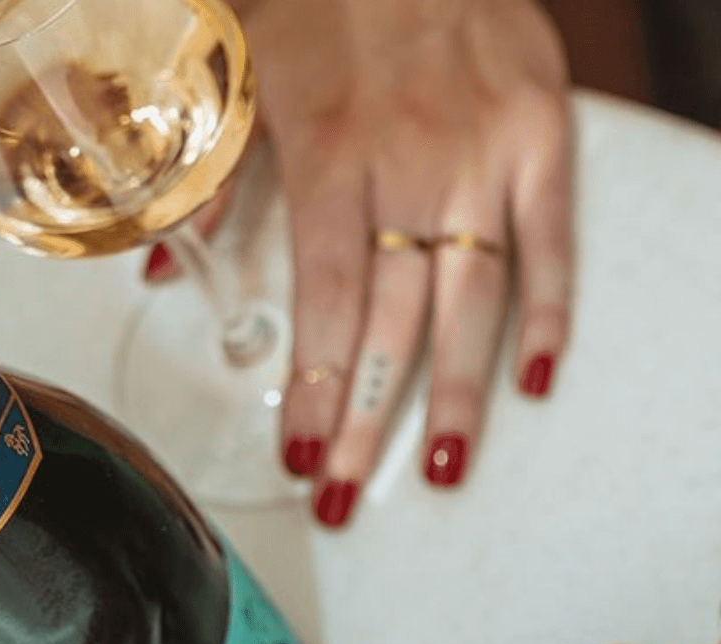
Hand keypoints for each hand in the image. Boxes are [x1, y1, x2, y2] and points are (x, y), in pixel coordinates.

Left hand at [175, 0, 573, 526]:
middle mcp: (411, 160)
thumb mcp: (245, 71)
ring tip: (440, 468)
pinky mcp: (542, 137)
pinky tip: (531, 382)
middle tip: (350, 494)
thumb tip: (168, 274)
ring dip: (454, 392)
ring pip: (472, 298)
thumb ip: (216, 181)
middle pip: (393, 317)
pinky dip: (547, 315)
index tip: (304, 453)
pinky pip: (552, 244)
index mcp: (332, 147)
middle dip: (370, 415)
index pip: (327, 297)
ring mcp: (484, 154)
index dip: (320, 384)